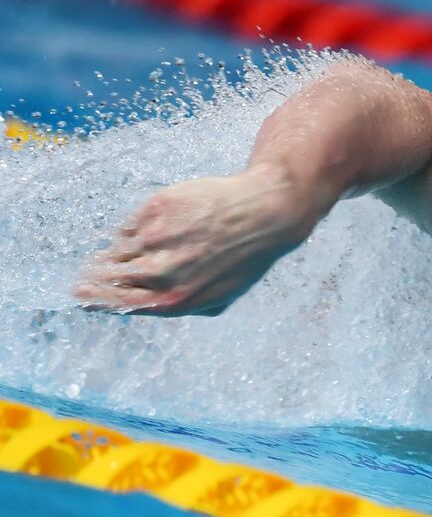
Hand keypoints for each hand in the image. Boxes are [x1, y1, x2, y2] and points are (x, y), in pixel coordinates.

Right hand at [74, 167, 314, 315]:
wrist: (265, 213)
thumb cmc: (245, 258)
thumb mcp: (221, 295)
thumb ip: (186, 305)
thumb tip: (149, 307)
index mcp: (177, 300)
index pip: (120, 305)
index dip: (96, 300)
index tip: (81, 295)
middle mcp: (162, 273)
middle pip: (109, 278)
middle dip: (94, 277)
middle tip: (86, 274)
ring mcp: (156, 239)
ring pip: (116, 251)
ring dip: (109, 254)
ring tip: (113, 255)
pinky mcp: (156, 209)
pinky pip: (130, 225)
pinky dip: (132, 229)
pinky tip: (150, 230)